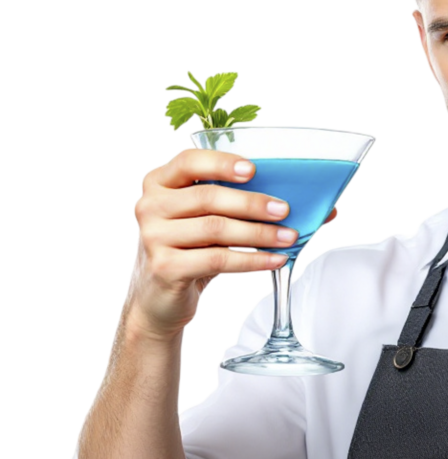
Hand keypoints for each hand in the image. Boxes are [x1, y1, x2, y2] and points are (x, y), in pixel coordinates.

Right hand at [127, 148, 298, 340]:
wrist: (158, 297)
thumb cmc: (186, 249)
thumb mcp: (193, 217)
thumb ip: (219, 199)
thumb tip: (274, 195)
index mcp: (157, 183)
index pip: (188, 162)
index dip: (222, 163)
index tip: (253, 170)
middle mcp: (149, 206)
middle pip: (208, 197)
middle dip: (252, 204)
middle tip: (283, 210)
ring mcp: (153, 238)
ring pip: (216, 229)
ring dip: (259, 233)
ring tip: (287, 237)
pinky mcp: (165, 268)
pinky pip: (218, 259)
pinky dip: (252, 259)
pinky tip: (273, 260)